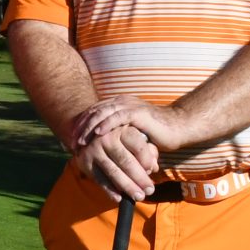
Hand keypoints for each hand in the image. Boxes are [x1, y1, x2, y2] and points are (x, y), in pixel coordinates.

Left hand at [70, 99, 198, 154]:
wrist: (178, 128)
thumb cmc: (157, 133)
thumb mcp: (132, 133)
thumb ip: (118, 135)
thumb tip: (101, 148)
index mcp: (120, 104)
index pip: (94, 112)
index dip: (82, 124)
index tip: (71, 138)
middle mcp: (122, 102)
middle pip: (94, 111)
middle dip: (81, 126)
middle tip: (71, 141)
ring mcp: (129, 105)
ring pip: (102, 113)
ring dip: (89, 127)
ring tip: (80, 140)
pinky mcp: (137, 112)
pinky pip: (117, 117)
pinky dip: (105, 125)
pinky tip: (97, 135)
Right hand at [72, 124, 159, 201]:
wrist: (89, 134)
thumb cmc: (121, 138)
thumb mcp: (135, 137)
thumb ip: (148, 150)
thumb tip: (153, 168)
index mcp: (122, 129)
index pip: (138, 146)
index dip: (146, 160)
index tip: (153, 171)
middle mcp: (106, 138)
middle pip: (126, 161)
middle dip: (139, 178)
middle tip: (150, 190)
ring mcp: (94, 150)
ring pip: (113, 172)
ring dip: (127, 187)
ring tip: (139, 197)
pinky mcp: (85, 162)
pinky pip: (99, 179)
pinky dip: (109, 190)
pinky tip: (119, 199)